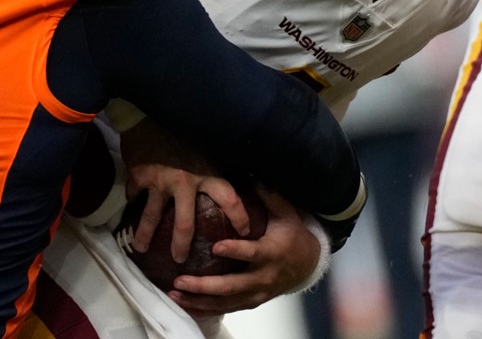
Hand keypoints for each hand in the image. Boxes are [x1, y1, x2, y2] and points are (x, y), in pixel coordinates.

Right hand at [120, 119, 250, 261]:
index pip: (229, 198)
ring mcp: (159, 181)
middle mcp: (184, 181)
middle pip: (184, 223)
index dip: (240, 217)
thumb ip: (220, 163)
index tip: (246, 232)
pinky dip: (132, 203)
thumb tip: (247, 174)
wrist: (151, 112)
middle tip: (179, 260)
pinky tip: (130, 211)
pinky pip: (134, 196)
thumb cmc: (185, 129)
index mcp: (207, 173)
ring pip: (152, 217)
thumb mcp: (209, 146)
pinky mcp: (139, 176)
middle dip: (182, 244)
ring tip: (140, 249)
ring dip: (145, 235)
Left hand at [165, 188, 323, 314]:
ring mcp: (257, 293)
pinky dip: (204, 309)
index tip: (215, 247)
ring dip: (199, 300)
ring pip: (226, 302)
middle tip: (180, 280)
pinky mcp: (251, 302)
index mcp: (273, 252)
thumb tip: (250, 172)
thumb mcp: (285, 212)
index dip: (236, 251)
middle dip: (205, 285)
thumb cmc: (292, 233)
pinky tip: (184, 305)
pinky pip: (226, 309)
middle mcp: (264, 277)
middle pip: (233, 286)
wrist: (307, 264)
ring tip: (174, 294)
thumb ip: (268, 194)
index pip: (253, 253)